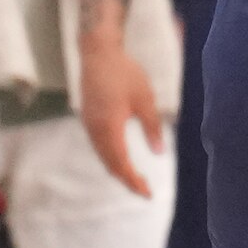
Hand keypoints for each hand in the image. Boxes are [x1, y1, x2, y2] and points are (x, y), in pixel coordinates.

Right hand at [77, 15, 167, 196]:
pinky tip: (121, 158)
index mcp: (109, 127)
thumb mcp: (145, 99)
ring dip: (118, 169)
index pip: (121, 164)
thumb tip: (159, 153)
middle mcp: (95, 130)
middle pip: (110, 164)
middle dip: (127, 180)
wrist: (98, 53)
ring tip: (135, 178)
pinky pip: (98, 146)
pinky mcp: (87, 118)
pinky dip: (110, 158)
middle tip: (144, 190)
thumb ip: (152, 127)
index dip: (134, 181)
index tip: (148, 194)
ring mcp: (88, 124)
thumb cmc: (124, 73)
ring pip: (102, 156)